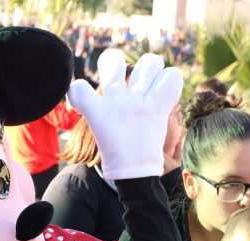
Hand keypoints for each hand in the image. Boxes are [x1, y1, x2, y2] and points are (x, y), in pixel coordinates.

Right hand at [67, 50, 182, 179]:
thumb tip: (89, 86)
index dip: (78, 87)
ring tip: (148, 78)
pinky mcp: (159, 108)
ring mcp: (140, 103)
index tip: (82, 92)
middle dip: (114, 60)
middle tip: (120, 71)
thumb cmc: (114, 148)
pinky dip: (170, 79)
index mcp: (96, 109)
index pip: (77, 88)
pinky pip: (171, 78)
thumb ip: (92, 104)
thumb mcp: (96, 125)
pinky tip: (164, 87)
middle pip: (112, 61)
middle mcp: (117, 101)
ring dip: (149, 67)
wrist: (133, 170)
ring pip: (149, 63)